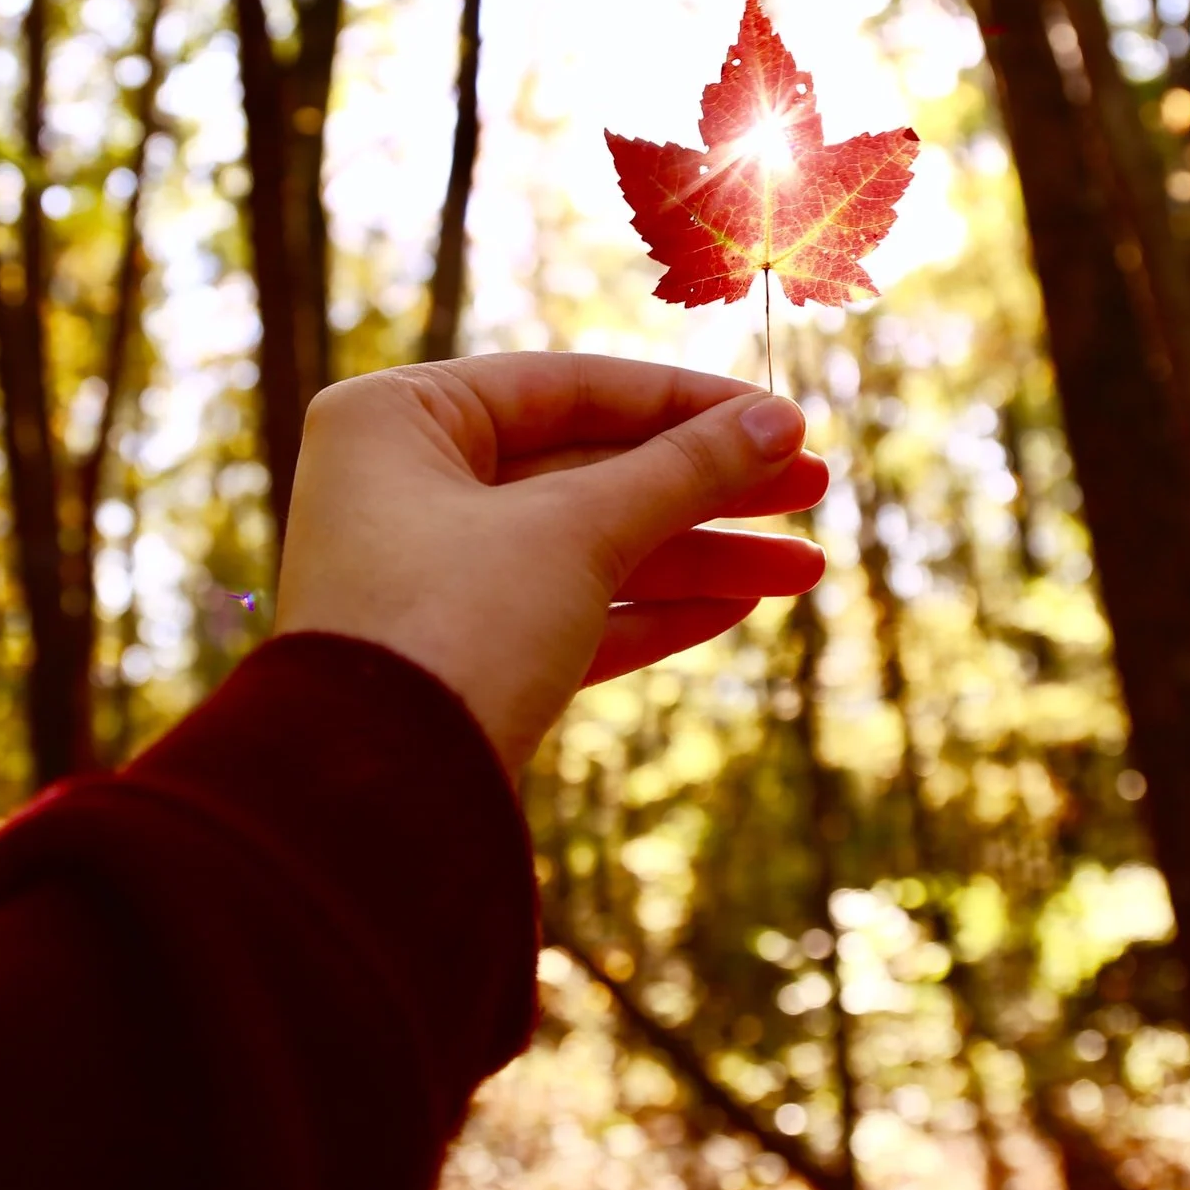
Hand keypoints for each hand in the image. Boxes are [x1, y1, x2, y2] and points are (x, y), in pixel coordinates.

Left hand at [275, 353, 828, 775]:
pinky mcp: (459, 659)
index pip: (566, 387)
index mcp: (399, 420)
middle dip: (704, 487)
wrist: (375, 802)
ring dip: (697, 558)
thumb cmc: (451, 625)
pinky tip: (740, 608)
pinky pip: (568, 615)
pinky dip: (650, 612)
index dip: (685, 405)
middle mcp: (403, 487)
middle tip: (814, 489)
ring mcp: (428, 578)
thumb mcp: (575, 531)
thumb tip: (776, 423)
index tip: (784, 419)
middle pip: (585, 468)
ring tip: (805, 569)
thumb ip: (680, 471)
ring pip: (586, 548)